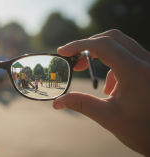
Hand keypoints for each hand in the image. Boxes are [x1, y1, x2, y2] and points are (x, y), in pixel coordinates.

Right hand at [53, 29, 149, 155]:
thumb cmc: (140, 130)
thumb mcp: (108, 117)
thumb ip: (81, 104)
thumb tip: (57, 102)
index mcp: (135, 73)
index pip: (104, 46)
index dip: (80, 45)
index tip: (63, 52)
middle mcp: (146, 62)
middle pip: (112, 38)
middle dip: (88, 46)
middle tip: (74, 62)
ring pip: (121, 44)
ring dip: (100, 55)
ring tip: (90, 76)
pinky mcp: (149, 67)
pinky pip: (128, 55)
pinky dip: (112, 64)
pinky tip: (111, 87)